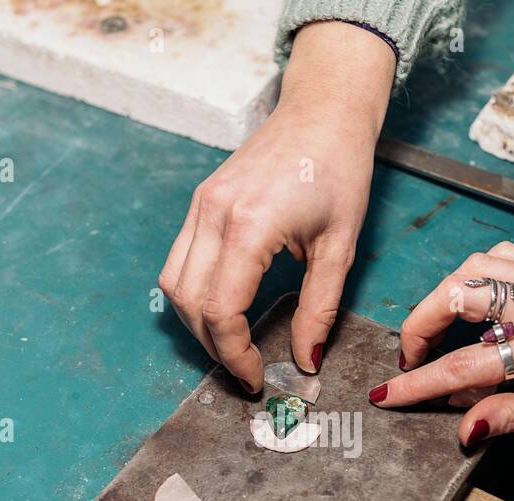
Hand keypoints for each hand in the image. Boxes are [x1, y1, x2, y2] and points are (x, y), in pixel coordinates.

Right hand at [157, 22, 394, 390]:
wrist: (324, 110)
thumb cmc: (339, 170)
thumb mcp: (340, 247)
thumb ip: (319, 309)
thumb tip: (307, 361)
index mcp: (249, 225)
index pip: (221, 310)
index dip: (235, 354)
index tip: (256, 377)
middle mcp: (213, 214)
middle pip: (189, 303)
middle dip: (214, 347)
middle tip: (245, 369)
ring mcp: (200, 205)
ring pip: (173, 284)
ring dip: (197, 323)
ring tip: (232, 345)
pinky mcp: (200, 202)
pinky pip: (179, 260)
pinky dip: (193, 294)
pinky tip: (222, 308)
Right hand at [370, 243, 513, 443]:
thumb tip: (463, 427)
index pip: (464, 364)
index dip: (418, 382)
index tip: (386, 393)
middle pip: (458, 293)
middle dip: (420, 323)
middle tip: (411, 358)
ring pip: (476, 266)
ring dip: (445, 294)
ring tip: (439, 331)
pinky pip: (505, 256)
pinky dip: (478, 274)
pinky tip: (478, 303)